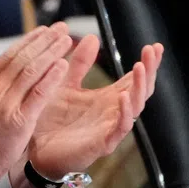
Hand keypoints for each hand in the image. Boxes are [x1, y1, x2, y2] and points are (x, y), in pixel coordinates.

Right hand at [0, 25, 72, 187]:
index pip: (10, 55)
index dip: (29, 41)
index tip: (44, 31)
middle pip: (23, 57)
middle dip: (44, 40)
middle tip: (61, 29)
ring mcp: (6, 102)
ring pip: (32, 70)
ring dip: (51, 52)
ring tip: (67, 40)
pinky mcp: (19, 119)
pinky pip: (38, 93)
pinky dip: (51, 77)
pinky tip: (63, 65)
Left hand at [26, 35, 162, 184]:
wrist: (34, 151)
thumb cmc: (51, 121)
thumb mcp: (65, 85)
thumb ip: (79, 64)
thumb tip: (92, 37)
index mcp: (106, 99)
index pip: (133, 79)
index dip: (146, 64)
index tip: (154, 46)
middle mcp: (112, 113)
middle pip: (140, 90)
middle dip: (149, 71)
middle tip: (152, 51)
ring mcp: (109, 129)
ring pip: (135, 108)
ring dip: (139, 87)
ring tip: (140, 67)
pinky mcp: (101, 144)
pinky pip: (119, 129)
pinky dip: (124, 113)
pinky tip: (124, 98)